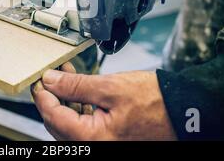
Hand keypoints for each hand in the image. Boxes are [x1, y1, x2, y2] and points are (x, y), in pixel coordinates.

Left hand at [31, 62, 176, 140]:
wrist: (183, 111)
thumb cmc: (156, 102)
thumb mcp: (111, 87)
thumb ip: (76, 85)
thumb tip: (51, 80)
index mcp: (93, 140)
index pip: (53, 116)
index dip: (43, 94)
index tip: (39, 78)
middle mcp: (95, 147)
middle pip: (58, 123)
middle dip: (52, 97)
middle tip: (50, 75)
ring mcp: (101, 144)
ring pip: (69, 123)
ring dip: (64, 99)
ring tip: (64, 76)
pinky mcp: (107, 138)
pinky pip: (83, 124)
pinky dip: (78, 105)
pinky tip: (78, 88)